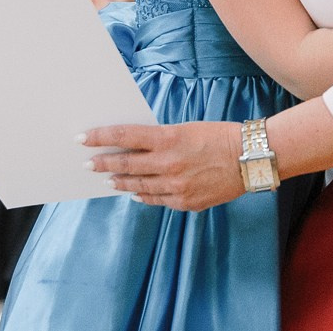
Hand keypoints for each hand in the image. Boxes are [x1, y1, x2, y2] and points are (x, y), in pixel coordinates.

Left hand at [83, 121, 244, 211]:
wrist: (250, 158)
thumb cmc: (218, 136)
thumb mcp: (185, 129)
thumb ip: (160, 140)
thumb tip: (134, 146)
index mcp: (168, 138)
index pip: (124, 136)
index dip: (100, 137)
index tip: (82, 137)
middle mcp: (168, 163)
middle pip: (126, 163)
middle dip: (103, 163)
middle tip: (87, 163)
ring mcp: (176, 186)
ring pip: (138, 185)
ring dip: (120, 181)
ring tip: (108, 179)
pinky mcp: (186, 202)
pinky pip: (157, 199)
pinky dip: (143, 195)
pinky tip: (135, 192)